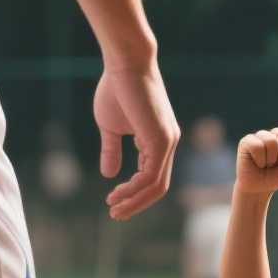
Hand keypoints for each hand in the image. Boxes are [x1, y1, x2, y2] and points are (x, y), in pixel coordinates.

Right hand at [92, 62, 179, 219]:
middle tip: (115, 214)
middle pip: (158, 186)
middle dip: (136, 204)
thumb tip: (109, 175)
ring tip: (114, 208)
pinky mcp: (161, 139)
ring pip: (155, 184)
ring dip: (134, 200)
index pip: (152, 176)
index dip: (133, 193)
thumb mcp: (111, 127)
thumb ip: (112, 150)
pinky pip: (150, 174)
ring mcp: (168, 141)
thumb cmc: (117, 89)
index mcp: (159, 140)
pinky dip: (134, 188)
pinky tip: (118, 192)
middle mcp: (169, 143)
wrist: (124, 63)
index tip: (111, 200)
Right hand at [236, 128, 277, 194]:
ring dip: (269, 159)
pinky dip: (259, 159)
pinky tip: (256, 163)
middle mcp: (273, 134)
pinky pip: (257, 146)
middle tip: (274, 164)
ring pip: (270, 140)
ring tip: (265, 164)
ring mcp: (259, 136)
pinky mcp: (246, 141)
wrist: (258, 189)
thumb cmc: (276, 177)